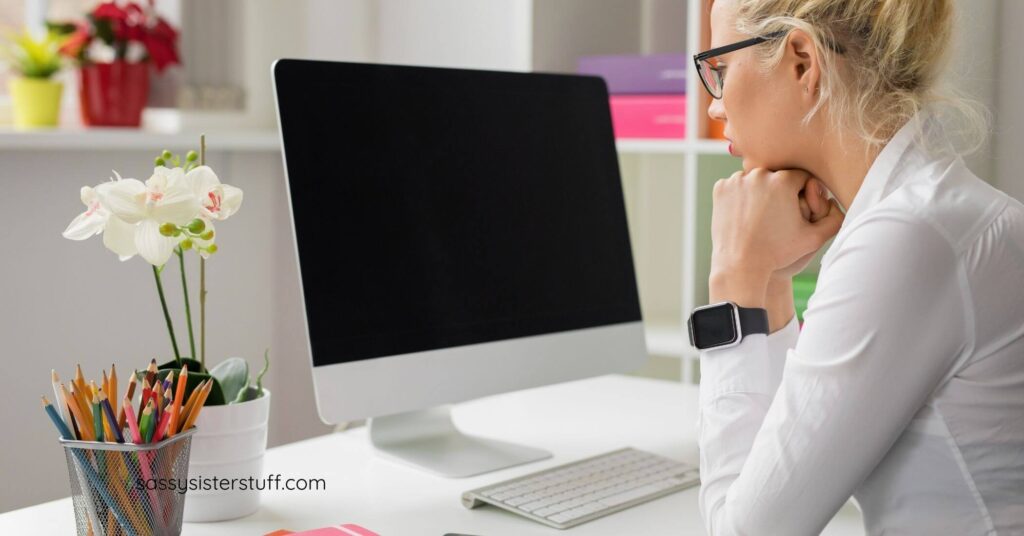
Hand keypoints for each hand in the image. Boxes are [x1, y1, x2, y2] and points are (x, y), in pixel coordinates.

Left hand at [709, 168, 843, 306]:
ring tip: (763, 215)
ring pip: (755, 180)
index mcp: (783, 180)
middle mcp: (759, 174)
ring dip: (760, 191)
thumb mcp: (813, 239)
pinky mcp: (720, 188)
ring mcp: (736, 180)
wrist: (741, 265)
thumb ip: (834, 219)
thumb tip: (839, 202)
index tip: (797, 210)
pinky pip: (736, 186)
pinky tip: (746, 214)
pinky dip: (741, 196)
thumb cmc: (779, 253)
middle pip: (777, 176)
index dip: (802, 193)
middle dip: (780, 191)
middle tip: (778, 214)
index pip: (801, 177)